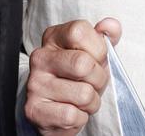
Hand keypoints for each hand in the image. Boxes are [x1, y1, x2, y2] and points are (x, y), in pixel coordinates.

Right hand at [24, 17, 121, 134]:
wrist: (53, 109)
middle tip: (93, 83)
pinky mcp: (34, 110)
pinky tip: (71, 111)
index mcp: (53, 37)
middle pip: (83, 64)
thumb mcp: (92, 52)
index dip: (97, 48)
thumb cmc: (76, 77)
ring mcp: (35, 83)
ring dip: (91, 102)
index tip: (97, 58)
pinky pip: (71, 116)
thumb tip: (110, 25)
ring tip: (82, 99)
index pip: (79, 31)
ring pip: (83, 94)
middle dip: (99, 79)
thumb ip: (104, 37)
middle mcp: (40, 57)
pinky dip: (80, 118)